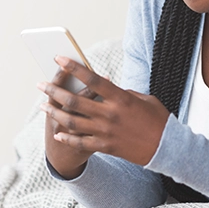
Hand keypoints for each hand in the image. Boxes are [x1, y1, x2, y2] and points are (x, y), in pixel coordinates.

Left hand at [40, 55, 169, 165]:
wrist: (167, 148)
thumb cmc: (158, 119)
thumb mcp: (143, 99)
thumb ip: (122, 93)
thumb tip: (107, 89)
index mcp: (121, 98)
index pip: (93, 79)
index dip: (74, 68)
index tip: (59, 59)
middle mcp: (110, 114)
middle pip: (75, 100)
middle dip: (55, 91)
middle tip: (41, 85)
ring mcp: (106, 132)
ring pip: (73, 121)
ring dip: (55, 112)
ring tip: (43, 105)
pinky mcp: (106, 147)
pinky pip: (81, 142)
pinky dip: (67, 137)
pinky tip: (57, 132)